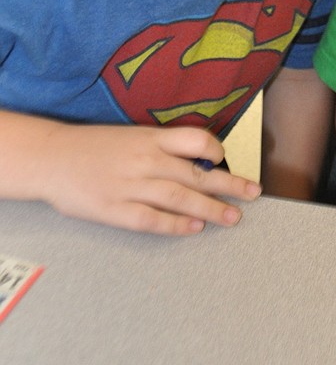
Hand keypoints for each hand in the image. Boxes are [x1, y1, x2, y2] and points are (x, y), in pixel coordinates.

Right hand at [40, 122, 260, 234]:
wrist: (52, 158)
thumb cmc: (94, 146)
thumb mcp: (131, 135)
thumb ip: (160, 146)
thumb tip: (197, 158)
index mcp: (150, 137)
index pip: (194, 139)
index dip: (215, 149)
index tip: (226, 159)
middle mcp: (145, 160)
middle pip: (195, 173)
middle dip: (228, 184)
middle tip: (253, 193)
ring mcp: (131, 186)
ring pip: (181, 198)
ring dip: (211, 209)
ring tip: (233, 217)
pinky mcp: (116, 210)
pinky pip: (153, 220)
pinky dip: (176, 225)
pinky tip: (194, 229)